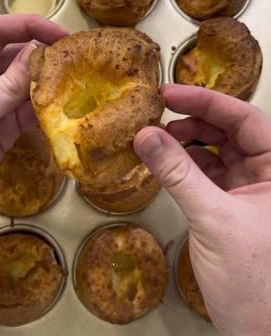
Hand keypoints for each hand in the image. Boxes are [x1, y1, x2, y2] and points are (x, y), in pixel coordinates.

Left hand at [0, 15, 67, 196]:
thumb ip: (7, 87)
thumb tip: (37, 52)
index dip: (27, 26)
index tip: (58, 33)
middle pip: (15, 55)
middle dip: (43, 55)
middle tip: (75, 59)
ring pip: (25, 83)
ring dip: (48, 82)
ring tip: (76, 80)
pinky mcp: (6, 124)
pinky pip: (28, 110)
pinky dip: (45, 108)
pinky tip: (63, 106)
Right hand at [134, 84, 270, 335]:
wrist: (257, 328)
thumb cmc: (254, 279)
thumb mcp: (213, 218)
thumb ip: (178, 174)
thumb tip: (146, 136)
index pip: (245, 119)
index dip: (207, 102)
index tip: (170, 93)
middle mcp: (267, 174)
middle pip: (229, 131)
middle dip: (194, 120)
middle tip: (158, 113)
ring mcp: (248, 189)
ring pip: (216, 151)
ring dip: (186, 142)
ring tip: (157, 138)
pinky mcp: (229, 204)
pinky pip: (205, 173)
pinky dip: (184, 164)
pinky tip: (164, 160)